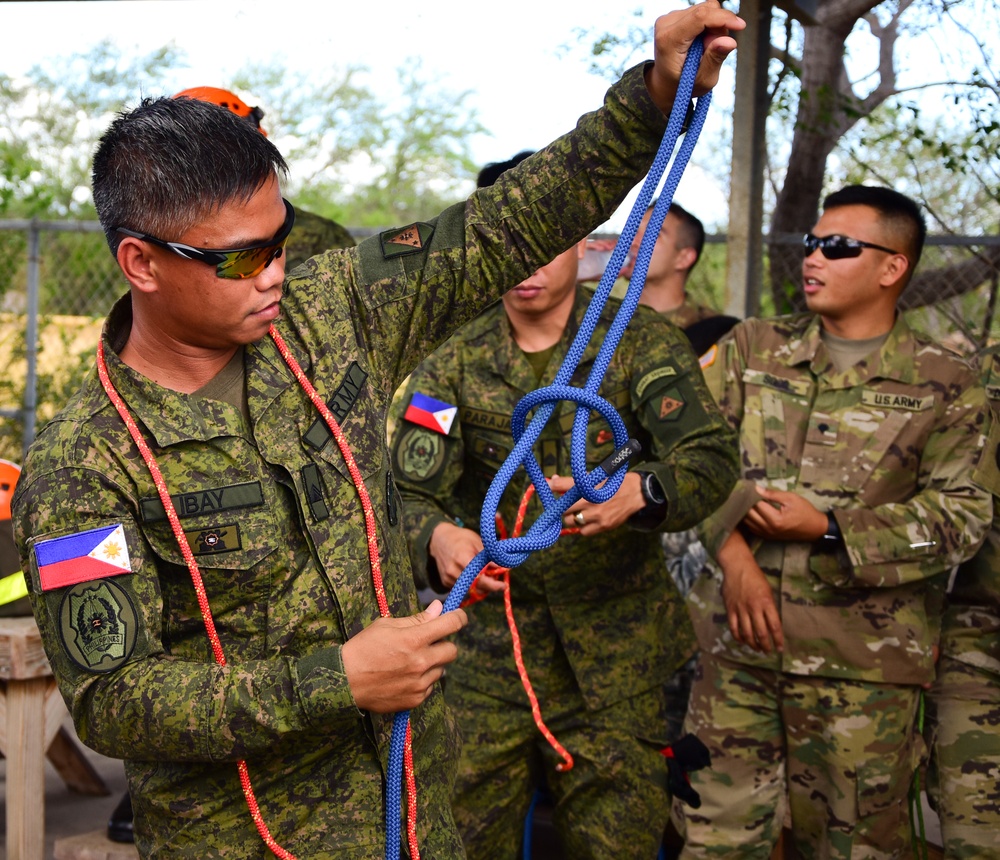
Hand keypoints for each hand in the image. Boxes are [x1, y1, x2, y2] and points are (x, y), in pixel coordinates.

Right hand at [342, 600, 467, 712]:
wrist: (345, 680)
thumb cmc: (363, 648)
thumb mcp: (386, 626)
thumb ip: (416, 619)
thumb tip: (439, 608)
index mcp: (414, 639)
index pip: (451, 624)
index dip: (459, 618)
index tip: (459, 616)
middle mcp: (421, 662)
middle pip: (452, 650)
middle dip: (444, 643)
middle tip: (430, 643)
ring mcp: (419, 683)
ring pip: (441, 670)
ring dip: (432, 663)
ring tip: (410, 662)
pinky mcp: (415, 700)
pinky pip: (430, 687)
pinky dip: (423, 680)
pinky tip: (405, 677)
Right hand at [429, 520, 505, 593]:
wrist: (439, 539)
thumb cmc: (461, 538)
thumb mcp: (478, 542)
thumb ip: (489, 557)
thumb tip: (504, 568)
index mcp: (462, 558)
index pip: (479, 578)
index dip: (493, 584)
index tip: (503, 585)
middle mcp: (453, 570)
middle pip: (475, 587)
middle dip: (489, 587)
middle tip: (498, 581)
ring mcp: (448, 578)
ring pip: (470, 590)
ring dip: (481, 586)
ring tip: (486, 575)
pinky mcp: (445, 582)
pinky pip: (463, 588)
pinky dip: (471, 585)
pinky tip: (473, 575)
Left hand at [550, 472, 644, 534]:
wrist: (635, 493)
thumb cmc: (612, 484)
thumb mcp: (594, 477)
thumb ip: (573, 482)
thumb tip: (552, 481)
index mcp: (588, 485)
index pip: (562, 485)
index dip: (552, 486)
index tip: (547, 487)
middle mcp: (591, 499)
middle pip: (563, 508)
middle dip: (562, 506)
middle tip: (565, 505)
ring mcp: (597, 514)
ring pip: (571, 521)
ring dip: (571, 518)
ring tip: (578, 513)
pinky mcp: (603, 526)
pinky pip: (583, 532)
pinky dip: (582, 527)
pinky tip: (587, 521)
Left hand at [646, 0, 744, 110]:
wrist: (664, 83)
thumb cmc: (683, 85)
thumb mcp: (702, 80)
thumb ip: (714, 60)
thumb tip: (728, 41)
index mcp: (669, 40)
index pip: (700, 17)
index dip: (723, 18)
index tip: (741, 26)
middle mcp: (666, 24)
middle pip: (706, 9)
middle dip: (720, 27)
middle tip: (714, 48)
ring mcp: (669, 18)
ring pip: (706, 9)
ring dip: (714, 27)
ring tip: (706, 48)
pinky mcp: (675, 15)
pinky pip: (701, 12)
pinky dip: (708, 25)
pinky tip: (701, 41)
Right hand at [717, 530, 782, 653]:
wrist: (737, 566)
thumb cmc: (756, 577)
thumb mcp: (768, 590)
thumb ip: (769, 607)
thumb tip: (771, 624)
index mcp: (767, 602)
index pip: (775, 626)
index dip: (778, 640)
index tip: (780, 648)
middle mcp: (754, 607)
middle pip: (761, 633)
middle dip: (766, 645)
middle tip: (768, 651)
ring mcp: (741, 609)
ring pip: (747, 633)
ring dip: (753, 644)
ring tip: (757, 648)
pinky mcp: (730, 609)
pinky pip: (733, 627)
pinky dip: (738, 637)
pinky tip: (742, 641)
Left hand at [743, 487, 826, 541]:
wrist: (814, 528)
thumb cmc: (805, 511)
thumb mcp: (791, 498)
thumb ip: (773, 494)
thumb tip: (757, 488)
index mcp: (775, 519)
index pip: (756, 504)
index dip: (751, 494)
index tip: (748, 486)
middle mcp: (768, 529)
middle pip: (748, 513)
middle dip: (745, 502)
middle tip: (745, 492)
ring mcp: (767, 534)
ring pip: (747, 521)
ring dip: (745, 510)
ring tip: (747, 500)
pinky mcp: (767, 537)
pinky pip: (751, 527)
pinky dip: (748, 519)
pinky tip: (750, 510)